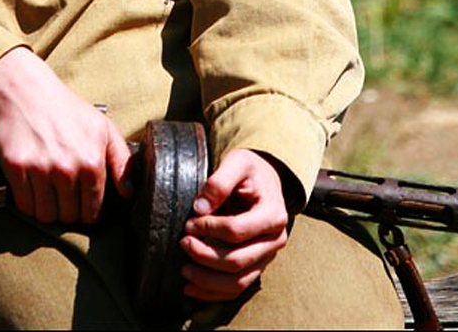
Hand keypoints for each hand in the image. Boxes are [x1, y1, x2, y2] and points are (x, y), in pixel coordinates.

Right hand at [0, 46, 133, 224]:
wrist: (27, 90)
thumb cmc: (67, 109)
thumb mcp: (103, 128)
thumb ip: (121, 161)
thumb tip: (129, 193)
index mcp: (91, 160)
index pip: (93, 212)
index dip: (89, 211)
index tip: (83, 203)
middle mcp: (66, 168)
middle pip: (69, 217)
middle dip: (68, 210)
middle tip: (64, 194)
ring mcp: (40, 169)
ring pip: (46, 215)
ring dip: (48, 209)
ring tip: (49, 191)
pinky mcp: (16, 168)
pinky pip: (24, 205)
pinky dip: (28, 202)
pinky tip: (33, 187)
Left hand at [179, 149, 289, 301]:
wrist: (264, 180)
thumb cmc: (250, 171)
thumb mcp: (237, 162)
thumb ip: (219, 182)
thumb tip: (199, 209)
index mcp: (273, 215)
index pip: (236, 231)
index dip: (209, 229)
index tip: (189, 222)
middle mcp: (274, 241)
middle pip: (237, 261)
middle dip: (205, 255)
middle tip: (183, 242)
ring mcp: (267, 257)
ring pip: (238, 282)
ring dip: (208, 281)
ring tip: (184, 271)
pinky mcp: (256, 266)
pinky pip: (237, 288)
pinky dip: (214, 293)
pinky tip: (192, 288)